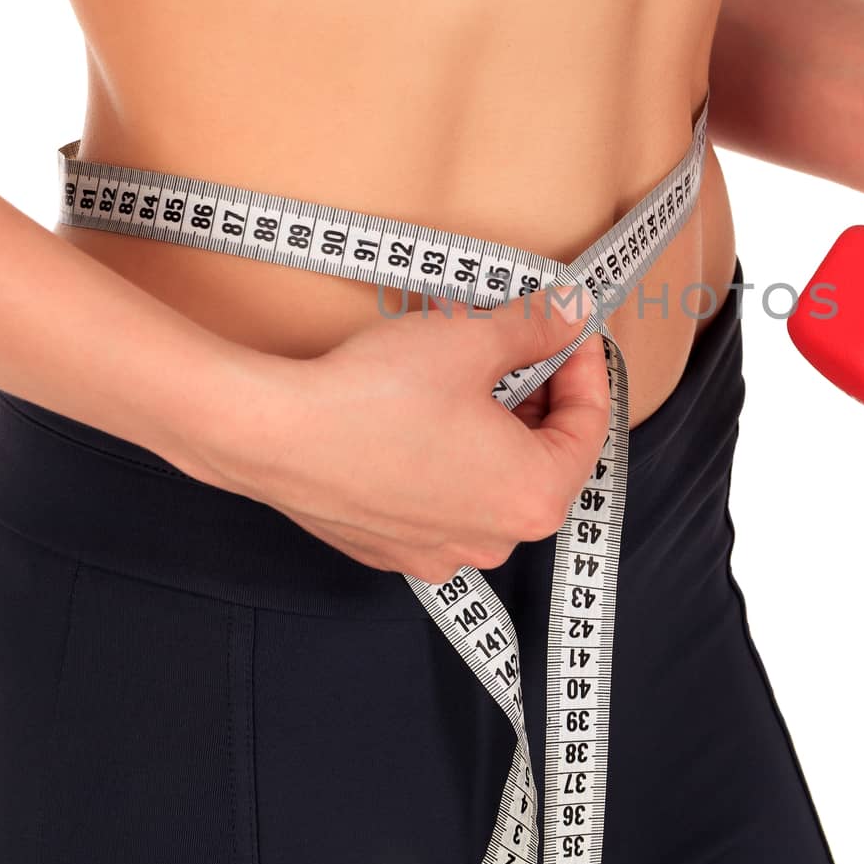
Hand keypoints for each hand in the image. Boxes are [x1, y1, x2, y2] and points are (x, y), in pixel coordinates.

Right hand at [176, 284, 610, 583]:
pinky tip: (422, 414)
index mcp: (535, 497)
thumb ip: (535, 329)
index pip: (590, 427)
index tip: (568, 328)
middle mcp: (495, 541)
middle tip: (519, 343)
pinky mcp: (393, 548)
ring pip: (492, 480)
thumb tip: (570, 312)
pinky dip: (448, 458)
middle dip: (539, 397)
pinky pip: (443, 499)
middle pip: (544, 458)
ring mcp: (440, 551)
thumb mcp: (471, 340)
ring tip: (467, 373)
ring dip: (493, 427)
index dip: (585, 366)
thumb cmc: (375, 394)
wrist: (273, 433)